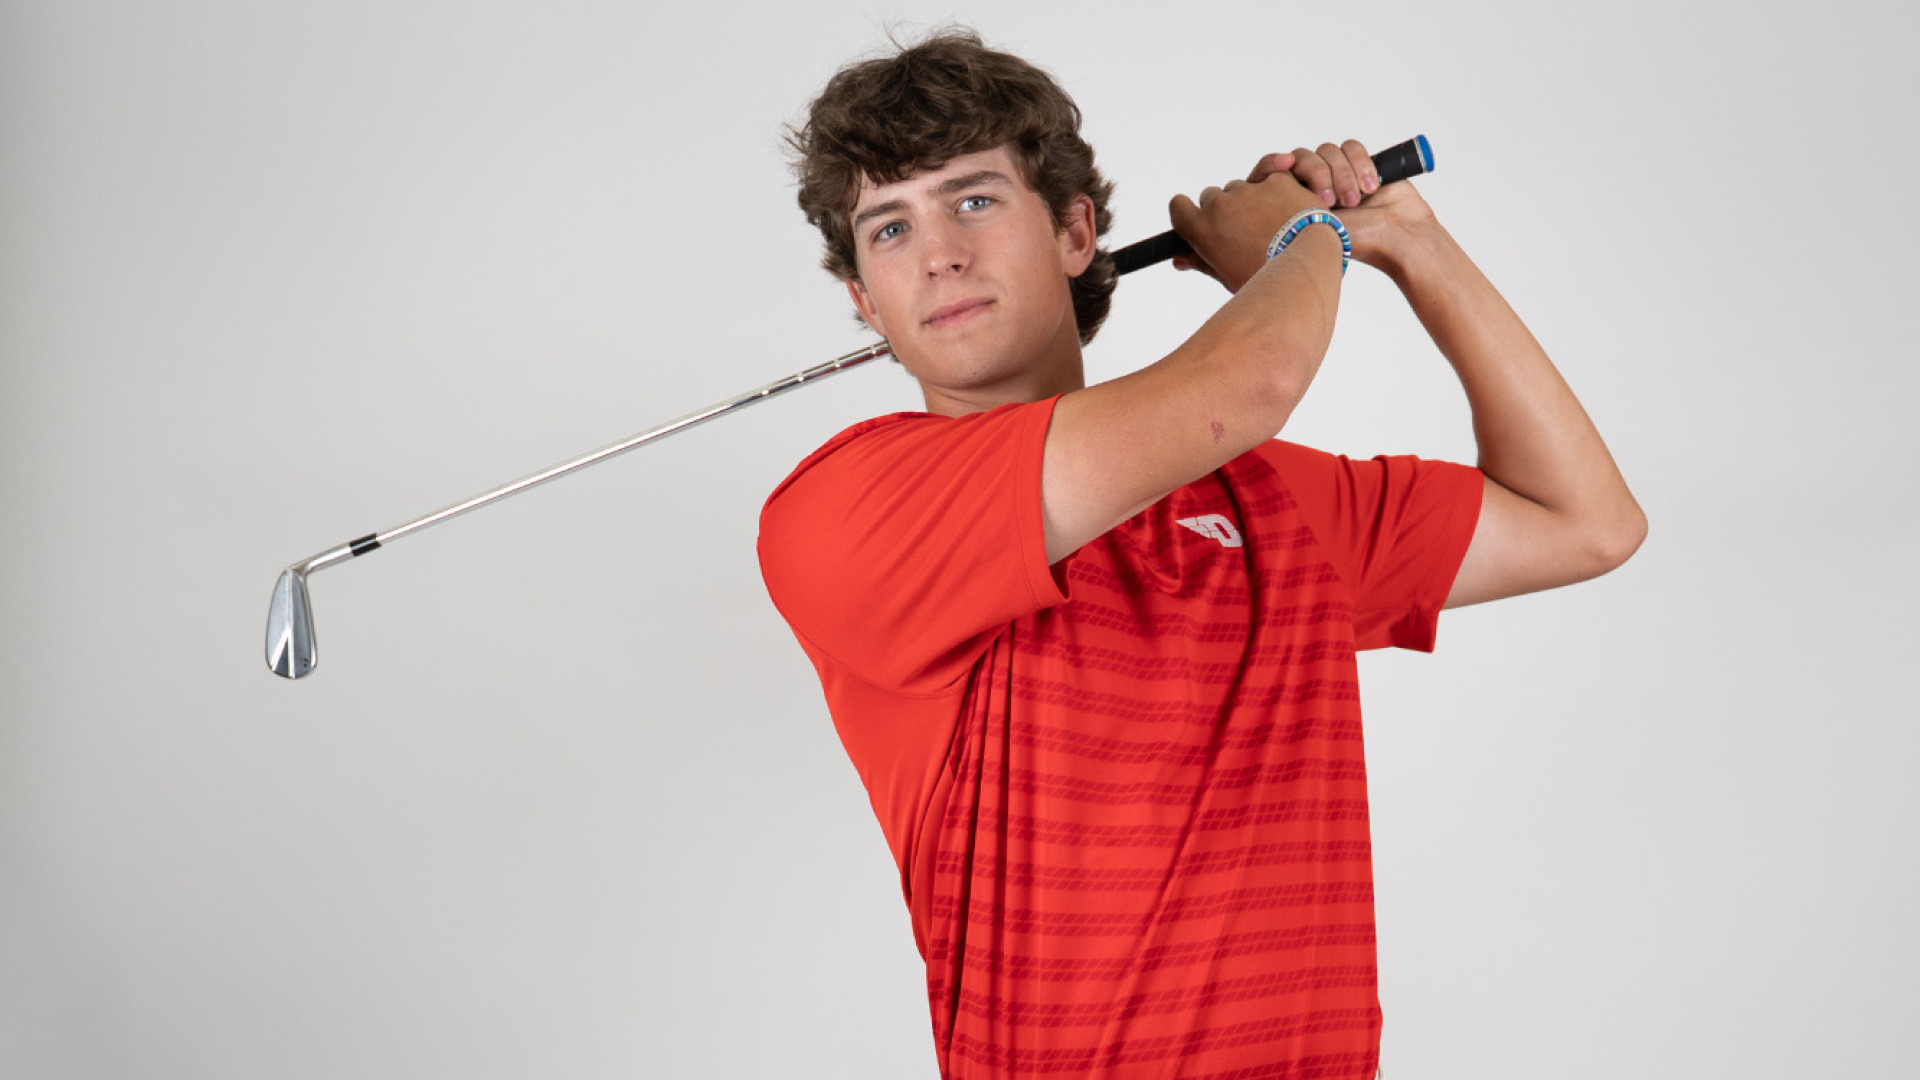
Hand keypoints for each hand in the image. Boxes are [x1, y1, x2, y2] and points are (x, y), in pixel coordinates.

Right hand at [1167, 153, 1325, 291]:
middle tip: (1245, 231)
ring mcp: (1249, 190)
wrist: (1306, 269)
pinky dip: (1278, 189)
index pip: (1179, 206)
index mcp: (1202, 229)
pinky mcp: (1277, 180)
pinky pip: (1271, 177)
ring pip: (1242, 187)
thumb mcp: (1228, 277)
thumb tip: (1180, 260)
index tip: (1199, 219)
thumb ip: (1201, 262)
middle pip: (1212, 196)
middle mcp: (1221, 205)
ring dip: (1252, 200)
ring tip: (1273, 226)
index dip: (1189, 212)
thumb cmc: (1265, 281)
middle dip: (1225, 209)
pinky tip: (1289, 210)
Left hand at [1282, 140, 1435, 271]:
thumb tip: (1271, 180)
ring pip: (1328, 151)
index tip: (1284, 166)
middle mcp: (1315, 187)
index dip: (1274, 164)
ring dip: (1344, 174)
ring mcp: (1338, 175)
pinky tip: (1371, 187)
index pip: (1274, 172)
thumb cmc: (1356, 240)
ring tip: (1356, 200)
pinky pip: (1351, 147)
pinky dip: (1360, 163)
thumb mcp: (1313, 224)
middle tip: (1330, 201)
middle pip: (1303, 157)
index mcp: (1297, 202)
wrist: (1397, 236)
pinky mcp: (1361, 164)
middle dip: (1319, 174)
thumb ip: (1291, 200)